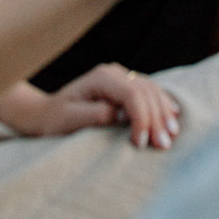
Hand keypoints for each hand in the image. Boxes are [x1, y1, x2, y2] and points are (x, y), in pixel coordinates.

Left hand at [30, 65, 181, 147]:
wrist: (46, 113)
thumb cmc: (54, 120)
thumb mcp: (69, 120)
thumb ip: (95, 115)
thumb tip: (121, 116)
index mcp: (101, 78)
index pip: (132, 94)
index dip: (142, 118)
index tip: (141, 143)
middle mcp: (114, 72)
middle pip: (146, 91)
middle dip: (157, 118)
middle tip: (163, 145)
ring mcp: (121, 77)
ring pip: (152, 90)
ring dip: (163, 112)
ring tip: (171, 135)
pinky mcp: (125, 86)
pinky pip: (150, 92)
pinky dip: (162, 104)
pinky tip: (172, 115)